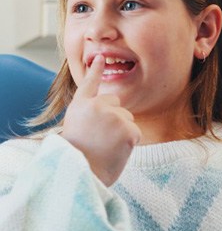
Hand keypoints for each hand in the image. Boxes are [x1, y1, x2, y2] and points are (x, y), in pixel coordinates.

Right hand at [62, 55, 140, 185]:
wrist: (77, 173)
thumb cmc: (76, 158)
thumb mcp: (77, 129)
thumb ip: (91, 117)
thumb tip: (109, 113)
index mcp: (80, 106)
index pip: (89, 84)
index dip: (95, 70)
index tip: (100, 57)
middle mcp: (97, 105)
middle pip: (117, 106)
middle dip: (114, 121)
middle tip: (100, 140)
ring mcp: (113, 115)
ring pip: (128, 120)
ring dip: (121, 134)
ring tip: (105, 147)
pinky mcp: (128, 128)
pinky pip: (135, 133)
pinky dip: (129, 144)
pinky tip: (115, 151)